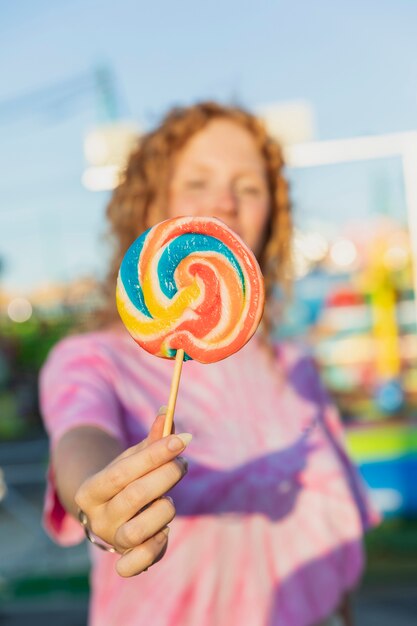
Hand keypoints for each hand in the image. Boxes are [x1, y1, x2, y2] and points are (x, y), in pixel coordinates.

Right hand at [74, 410, 190, 576]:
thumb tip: (166, 411)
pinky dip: (157, 546)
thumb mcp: (134, 458)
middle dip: (166, 476)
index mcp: (90, 490)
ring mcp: (111, 541)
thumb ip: (151, 438)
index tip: (181, 440)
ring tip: (167, 500)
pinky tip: (164, 529)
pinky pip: (140, 562)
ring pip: (139, 529)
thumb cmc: (127, 479)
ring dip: (164, 509)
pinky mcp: (128, 559)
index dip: (154, 455)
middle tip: (181, 464)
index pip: (122, 472)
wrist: (111, 514)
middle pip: (134, 497)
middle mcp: (96, 518)